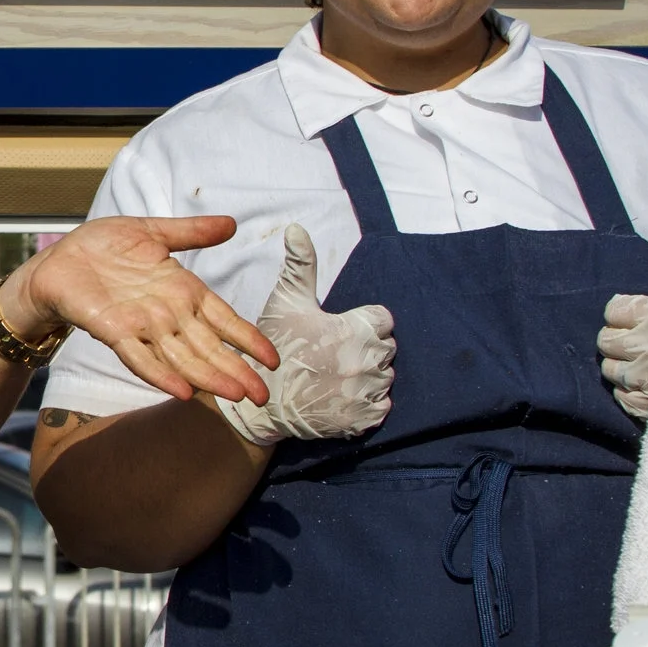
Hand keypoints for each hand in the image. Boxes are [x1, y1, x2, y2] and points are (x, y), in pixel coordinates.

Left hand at [2, 215, 277, 403]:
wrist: (56, 260)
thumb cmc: (102, 248)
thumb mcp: (151, 232)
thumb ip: (190, 232)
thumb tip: (232, 223)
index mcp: (182, 291)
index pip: (223, 319)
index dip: (247, 338)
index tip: (273, 360)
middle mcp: (167, 314)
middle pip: (208, 346)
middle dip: (236, 370)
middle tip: (263, 396)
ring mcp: (142, 326)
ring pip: (181, 357)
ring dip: (207, 377)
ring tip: (234, 395)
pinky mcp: (113, 331)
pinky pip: (139, 356)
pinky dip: (160, 374)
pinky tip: (181, 391)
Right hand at [213, 225, 393, 445]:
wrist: (261, 401)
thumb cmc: (275, 348)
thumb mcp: (286, 301)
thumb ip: (301, 264)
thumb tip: (297, 228)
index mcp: (357, 328)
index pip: (383, 319)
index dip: (362, 323)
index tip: (340, 331)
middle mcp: (369, 359)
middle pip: (386, 348)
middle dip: (366, 349)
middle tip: (335, 354)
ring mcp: (368, 390)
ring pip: (385, 377)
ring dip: (368, 376)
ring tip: (337, 376)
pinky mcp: (364, 417)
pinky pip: (382, 405)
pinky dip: (368, 402)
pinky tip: (343, 396)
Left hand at [598, 292, 647, 420]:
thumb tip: (629, 303)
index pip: (614, 311)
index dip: (621, 314)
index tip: (633, 319)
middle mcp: (644, 346)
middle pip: (606, 341)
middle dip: (617, 341)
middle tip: (636, 344)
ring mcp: (642, 377)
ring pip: (610, 370)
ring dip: (622, 367)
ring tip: (643, 367)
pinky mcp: (646, 404)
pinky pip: (621, 397)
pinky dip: (629, 392)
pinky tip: (646, 387)